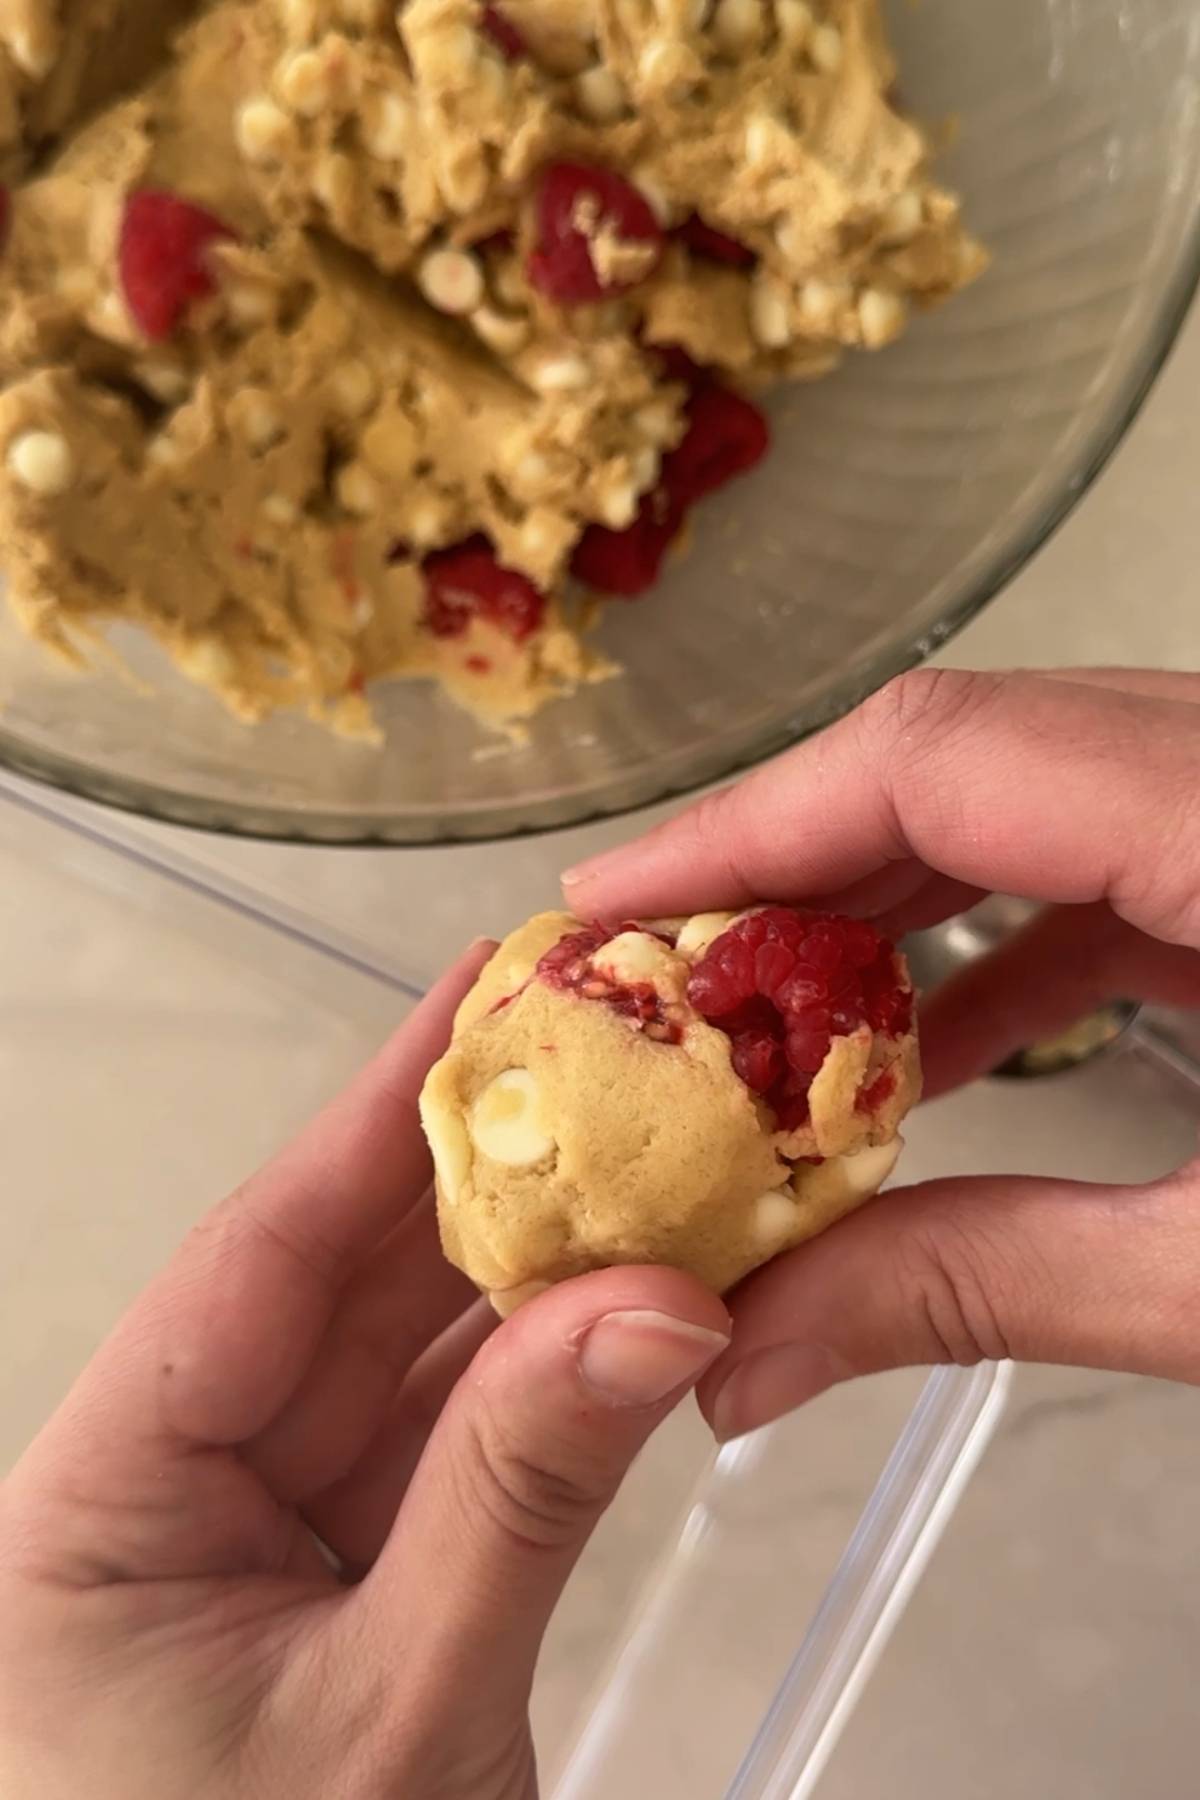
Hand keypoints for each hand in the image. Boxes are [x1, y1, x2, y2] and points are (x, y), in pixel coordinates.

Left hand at [0, 946, 728, 1799]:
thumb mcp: (397, 1723)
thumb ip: (521, 1497)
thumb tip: (652, 1306)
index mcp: (94, 1514)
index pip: (252, 1266)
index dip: (378, 1120)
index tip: (480, 997)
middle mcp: (174, 1498)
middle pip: (339, 1289)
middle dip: (482, 1175)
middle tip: (604, 1056)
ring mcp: (275, 1535)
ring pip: (412, 1358)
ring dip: (534, 1269)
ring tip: (649, 1154)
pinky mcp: (363, 1579)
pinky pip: (459, 1441)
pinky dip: (550, 1376)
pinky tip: (637, 1295)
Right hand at [564, 668, 1199, 1438]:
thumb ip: (995, 1284)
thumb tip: (744, 1357)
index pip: (943, 752)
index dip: (750, 820)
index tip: (610, 906)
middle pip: (968, 751)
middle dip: (792, 860)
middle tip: (658, 977)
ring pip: (1033, 787)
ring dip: (887, 896)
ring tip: (760, 1017)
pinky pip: (1109, 848)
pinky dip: (1001, 933)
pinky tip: (928, 1048)